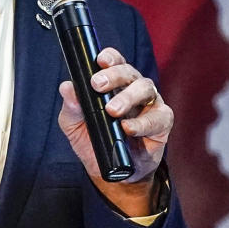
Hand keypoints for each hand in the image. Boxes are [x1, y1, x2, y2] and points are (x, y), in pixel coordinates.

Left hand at [57, 47, 172, 215]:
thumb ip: (71, 107)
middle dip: (114, 75)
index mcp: (114, 84)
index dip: (110, 57)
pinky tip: (128, 128)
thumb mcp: (74, 125)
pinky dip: (142, 123)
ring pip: (145, 88)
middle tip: (97, 85)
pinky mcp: (162, 122)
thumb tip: (66, 87)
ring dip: (128, 97)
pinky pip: (158, 117)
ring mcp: (150, 104)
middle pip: (129, 72)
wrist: (111, 170)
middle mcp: (134, 88)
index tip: (99, 60)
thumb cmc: (94, 140)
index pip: (115, 62)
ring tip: (112, 110)